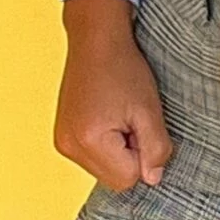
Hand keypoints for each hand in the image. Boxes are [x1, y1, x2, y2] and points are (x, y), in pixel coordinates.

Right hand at [54, 0, 173, 190]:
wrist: (96, 40)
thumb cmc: (123, 69)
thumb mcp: (150, 110)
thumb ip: (156, 149)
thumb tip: (153, 178)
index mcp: (90, 140)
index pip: (128, 179)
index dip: (143, 155)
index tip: (138, 124)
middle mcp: (69, 146)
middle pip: (114, 179)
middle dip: (129, 155)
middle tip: (129, 119)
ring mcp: (62, 142)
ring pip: (104, 170)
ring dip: (118, 150)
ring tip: (117, 114)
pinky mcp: (62, 136)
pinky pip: (92, 158)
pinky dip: (105, 144)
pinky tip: (106, 116)